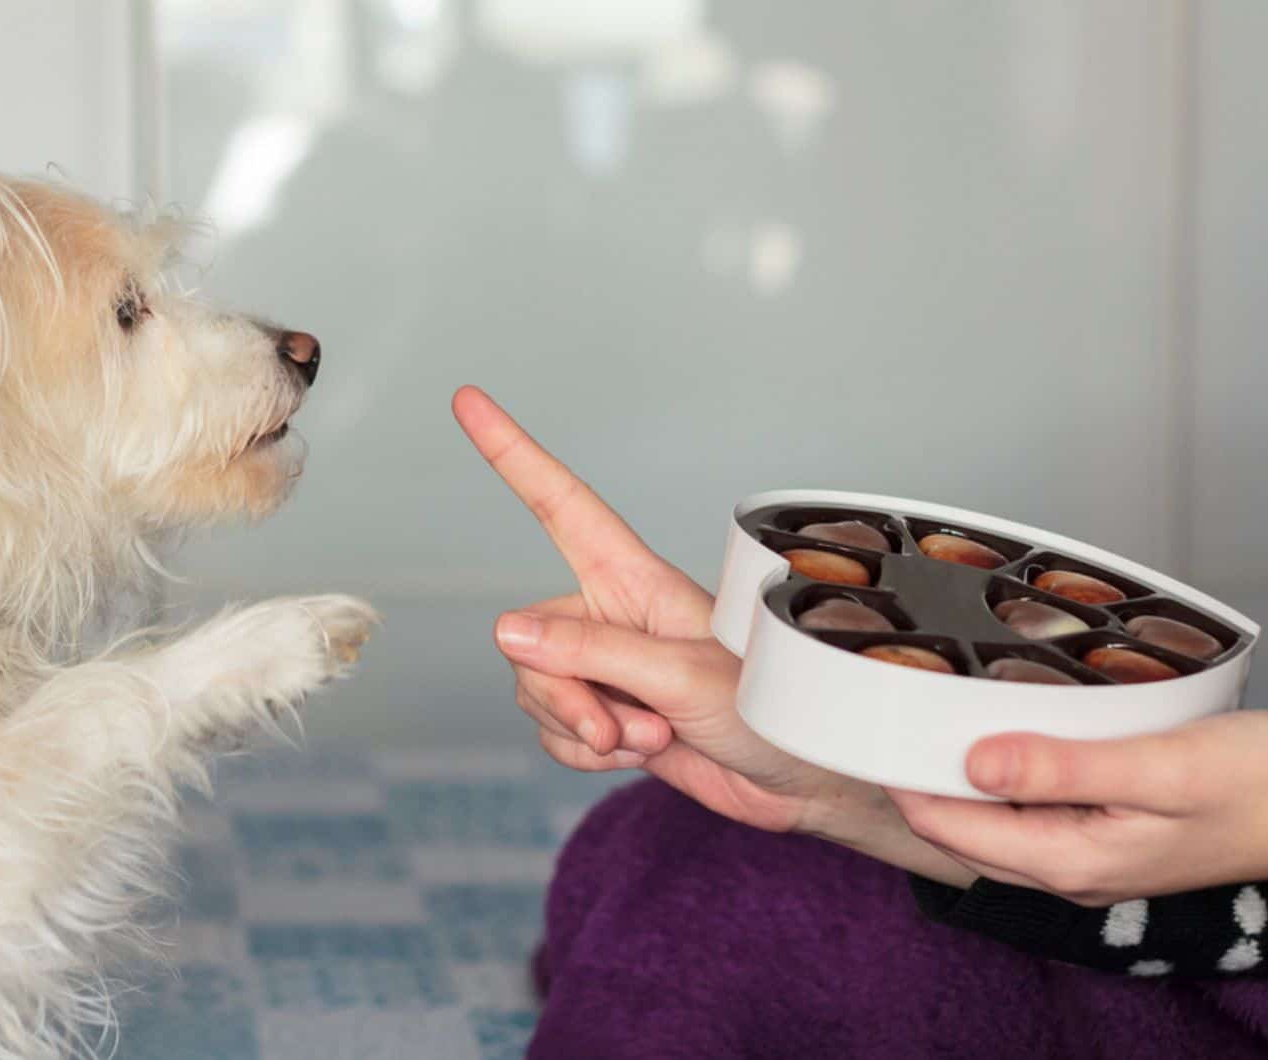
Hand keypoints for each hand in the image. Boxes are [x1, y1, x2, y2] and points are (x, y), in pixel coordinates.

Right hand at [452, 385, 971, 882]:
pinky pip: (552, 732)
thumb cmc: (768, 709)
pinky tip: (637, 755)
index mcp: (634, 579)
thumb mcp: (681, 677)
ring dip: (582, 730)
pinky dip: (585, 755)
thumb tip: (506, 631)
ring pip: (535, 690)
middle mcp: (610, 616)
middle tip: (619, 726)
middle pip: (528, 640)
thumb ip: (591, 654)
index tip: (469, 401)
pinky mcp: (605, 715)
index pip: (561, 505)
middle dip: (562, 694)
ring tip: (650, 737)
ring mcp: (605, 668)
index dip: (513, 453)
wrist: (798, 783)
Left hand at [888, 710, 1267, 905]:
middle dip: (918, 781)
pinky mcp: (1104, 838)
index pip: (951, 828)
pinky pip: (1028, 815)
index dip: (903, 779)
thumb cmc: (1257, 782)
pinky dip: (1000, 781)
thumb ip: (1062, 768)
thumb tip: (974, 763)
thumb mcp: (1158, 767)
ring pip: (992, 824)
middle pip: (961, 831)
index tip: (870, 728)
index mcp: (1073, 860)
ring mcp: (1087, 859)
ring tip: (925, 719)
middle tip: (886, 715)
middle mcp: (1070, 871)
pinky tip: (996, 740)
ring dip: (956, 781)